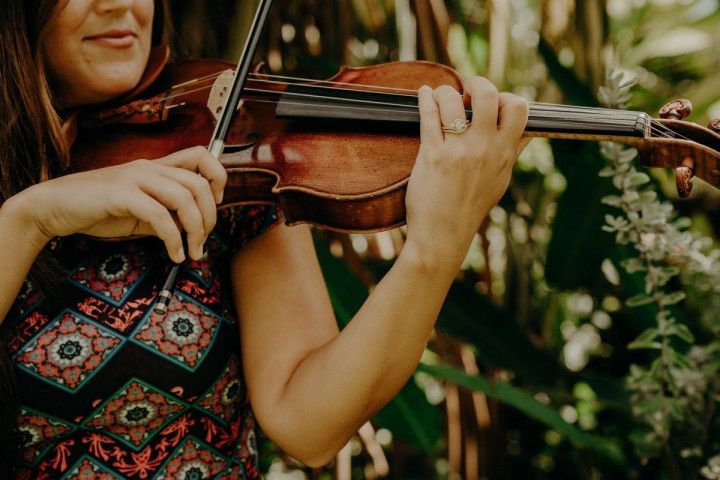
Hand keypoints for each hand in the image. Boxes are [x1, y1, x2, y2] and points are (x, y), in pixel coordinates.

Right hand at [19, 146, 226, 262]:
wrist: (53, 207)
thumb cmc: (98, 209)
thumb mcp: (140, 211)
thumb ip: (166, 214)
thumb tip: (192, 229)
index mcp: (156, 167)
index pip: (201, 156)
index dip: (218, 178)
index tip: (215, 205)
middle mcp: (149, 167)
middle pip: (199, 183)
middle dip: (209, 217)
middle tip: (203, 241)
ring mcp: (134, 178)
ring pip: (184, 198)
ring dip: (196, 230)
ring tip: (192, 252)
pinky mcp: (120, 194)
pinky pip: (160, 216)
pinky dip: (174, 239)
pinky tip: (174, 254)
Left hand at [403, 77, 528, 270]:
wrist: (443, 236)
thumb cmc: (469, 208)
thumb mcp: (500, 181)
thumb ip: (513, 153)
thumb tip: (529, 132)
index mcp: (504, 154)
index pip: (519, 109)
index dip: (506, 97)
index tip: (490, 104)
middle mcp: (484, 150)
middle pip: (489, 95)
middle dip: (476, 83)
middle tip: (465, 92)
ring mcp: (459, 152)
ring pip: (453, 101)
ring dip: (444, 92)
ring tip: (440, 97)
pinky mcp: (433, 156)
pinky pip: (429, 116)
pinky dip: (425, 99)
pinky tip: (424, 94)